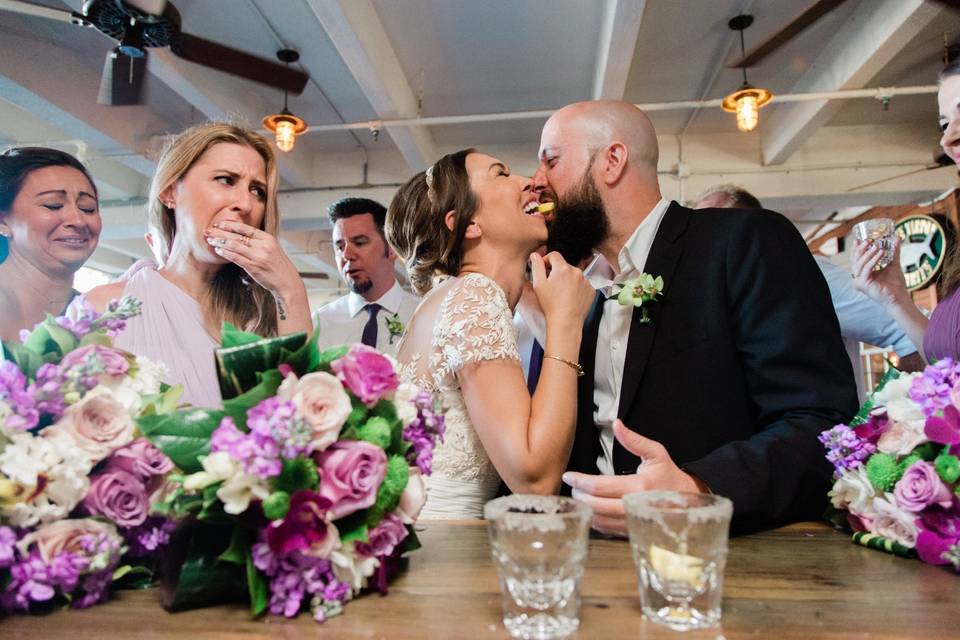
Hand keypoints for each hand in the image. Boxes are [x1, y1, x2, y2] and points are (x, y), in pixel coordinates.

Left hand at [204, 221, 303, 298]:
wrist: (287, 282)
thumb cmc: (278, 266)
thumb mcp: (272, 249)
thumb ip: (258, 242)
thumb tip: (240, 236)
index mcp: (268, 239)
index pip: (246, 228)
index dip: (231, 225)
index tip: (219, 223)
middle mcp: (263, 246)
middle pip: (238, 236)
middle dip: (221, 232)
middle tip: (208, 231)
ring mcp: (258, 257)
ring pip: (235, 246)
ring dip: (220, 242)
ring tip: (210, 240)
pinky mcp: (254, 268)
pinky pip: (236, 258)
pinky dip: (226, 253)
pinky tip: (218, 250)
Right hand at [529, 251, 594, 328]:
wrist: (566, 322)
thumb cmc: (550, 305)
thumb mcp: (538, 284)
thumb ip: (537, 266)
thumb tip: (536, 255)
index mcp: (563, 268)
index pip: (554, 255)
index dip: (546, 260)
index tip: (544, 268)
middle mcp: (577, 271)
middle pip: (564, 266)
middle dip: (557, 272)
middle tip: (551, 285)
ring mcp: (586, 281)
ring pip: (574, 275)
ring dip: (567, 280)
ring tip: (561, 294)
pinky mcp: (591, 290)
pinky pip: (582, 284)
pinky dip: (576, 288)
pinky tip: (570, 298)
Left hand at [562, 420, 701, 536]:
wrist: (689, 501)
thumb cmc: (670, 476)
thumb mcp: (656, 453)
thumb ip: (634, 440)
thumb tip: (616, 424)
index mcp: (638, 486)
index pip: (599, 486)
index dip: (580, 481)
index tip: (569, 475)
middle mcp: (633, 507)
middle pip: (595, 506)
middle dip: (579, 496)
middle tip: (573, 486)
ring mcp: (632, 522)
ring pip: (599, 521)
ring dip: (584, 509)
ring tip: (580, 497)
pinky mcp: (632, 531)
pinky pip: (607, 530)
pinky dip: (595, 520)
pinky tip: (591, 510)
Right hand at [850, 237, 908, 307]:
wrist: (899, 297)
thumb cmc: (895, 283)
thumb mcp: (892, 263)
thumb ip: (893, 252)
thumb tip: (897, 238)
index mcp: (861, 274)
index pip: (855, 259)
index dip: (856, 249)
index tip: (859, 239)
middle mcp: (857, 278)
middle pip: (855, 260)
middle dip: (861, 249)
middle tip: (869, 240)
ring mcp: (858, 282)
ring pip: (859, 263)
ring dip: (868, 253)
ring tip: (877, 246)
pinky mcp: (862, 284)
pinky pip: (866, 269)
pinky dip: (873, 260)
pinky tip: (880, 253)